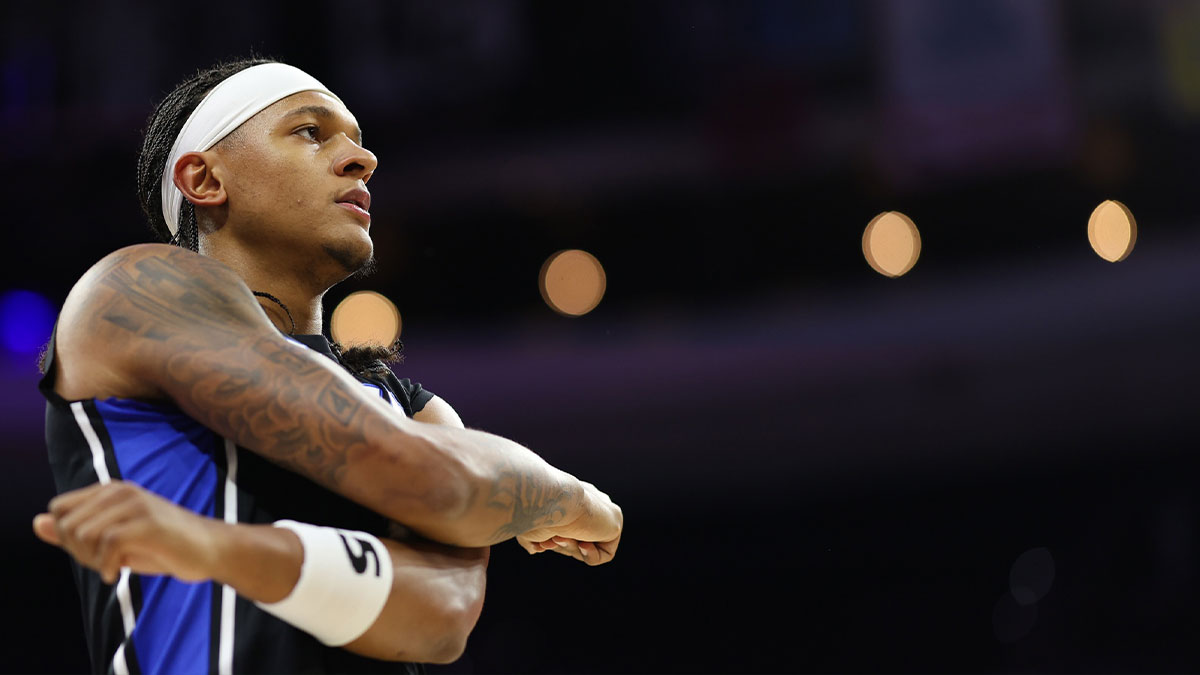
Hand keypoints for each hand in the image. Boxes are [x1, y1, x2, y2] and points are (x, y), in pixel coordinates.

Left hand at [33, 481, 222, 583]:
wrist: (210, 550)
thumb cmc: (161, 546)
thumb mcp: (112, 540)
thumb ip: (75, 532)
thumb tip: (36, 523)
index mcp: (111, 490)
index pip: (60, 509)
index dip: (67, 536)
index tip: (93, 551)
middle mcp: (121, 491)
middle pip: (67, 524)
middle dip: (78, 551)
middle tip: (104, 562)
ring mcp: (136, 504)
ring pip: (83, 533)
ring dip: (92, 560)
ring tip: (113, 566)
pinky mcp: (148, 523)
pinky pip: (107, 544)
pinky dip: (106, 566)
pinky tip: (118, 572)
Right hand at [517, 481, 621, 565]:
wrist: (549, 498)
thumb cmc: (534, 511)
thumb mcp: (528, 527)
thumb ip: (533, 538)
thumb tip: (535, 549)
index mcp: (570, 496)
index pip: (567, 528)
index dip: (554, 541)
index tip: (541, 544)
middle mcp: (589, 500)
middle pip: (577, 539)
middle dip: (562, 546)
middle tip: (549, 542)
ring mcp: (603, 511)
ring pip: (587, 545)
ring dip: (571, 548)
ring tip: (561, 537)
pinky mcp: (614, 522)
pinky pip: (604, 554)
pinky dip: (590, 555)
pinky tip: (583, 543)